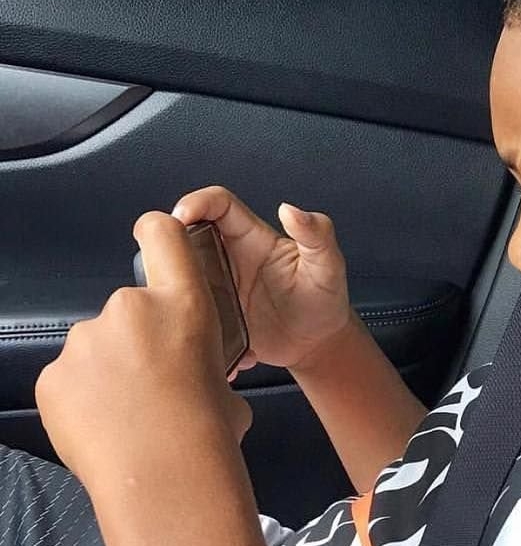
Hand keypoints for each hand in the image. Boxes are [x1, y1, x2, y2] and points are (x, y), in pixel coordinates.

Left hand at [36, 212, 251, 494]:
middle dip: (135, 341)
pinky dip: (83, 401)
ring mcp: (85, 341)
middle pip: (128, 308)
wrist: (164, 477)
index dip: (158, 231)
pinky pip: (68, 381)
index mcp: (183, 304)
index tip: (155, 237)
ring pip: (96, 349)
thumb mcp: (227, 387)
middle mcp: (130, 309)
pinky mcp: (52, 376)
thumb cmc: (207, 435)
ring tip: (130, 417)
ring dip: (108, 374)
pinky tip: (106, 429)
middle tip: (153, 386)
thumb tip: (200, 383)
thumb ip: (206, 365)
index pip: (163, 234)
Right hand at [171, 186, 353, 373]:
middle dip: (168, 245)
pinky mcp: (211, 317)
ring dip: (174, 288)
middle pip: (186, 237)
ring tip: (188, 309)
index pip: (218, 205)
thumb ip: (317, 234)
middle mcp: (228, 258)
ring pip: (178, 277)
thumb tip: (290, 209)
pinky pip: (189, 314)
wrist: (319, 344)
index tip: (181, 215)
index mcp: (252, 238)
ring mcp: (216, 288)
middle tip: (166, 266)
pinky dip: (190, 325)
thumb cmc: (325, 300)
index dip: (197, 202)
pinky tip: (212, 341)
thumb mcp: (329, 265)